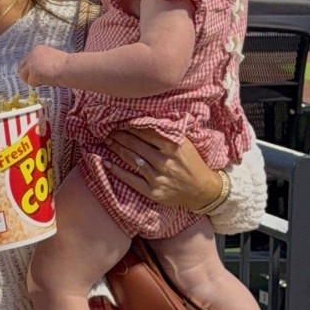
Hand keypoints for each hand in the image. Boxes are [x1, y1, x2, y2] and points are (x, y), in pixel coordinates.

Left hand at [18, 44, 67, 87]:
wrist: (69, 68)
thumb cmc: (65, 64)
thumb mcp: (50, 58)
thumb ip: (41, 61)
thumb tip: (36, 71)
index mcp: (36, 49)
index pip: (26, 60)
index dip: (30, 69)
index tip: (37, 73)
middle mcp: (31, 54)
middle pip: (21, 68)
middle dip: (27, 75)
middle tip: (36, 80)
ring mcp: (31, 64)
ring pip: (23, 76)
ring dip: (31, 80)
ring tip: (42, 81)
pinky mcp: (33, 73)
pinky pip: (30, 82)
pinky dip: (37, 84)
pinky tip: (46, 82)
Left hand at [106, 127, 226, 213]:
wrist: (202, 190)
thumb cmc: (192, 163)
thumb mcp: (185, 144)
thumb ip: (168, 133)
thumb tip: (148, 119)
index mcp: (173, 147)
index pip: (147, 132)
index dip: (132, 126)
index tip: (121, 121)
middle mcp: (164, 161)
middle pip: (136, 145)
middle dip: (120, 136)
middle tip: (108, 130)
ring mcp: (158, 177)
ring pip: (132, 159)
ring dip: (117, 149)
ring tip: (107, 142)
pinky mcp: (152, 191)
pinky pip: (131, 180)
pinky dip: (118, 171)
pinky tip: (107, 163)